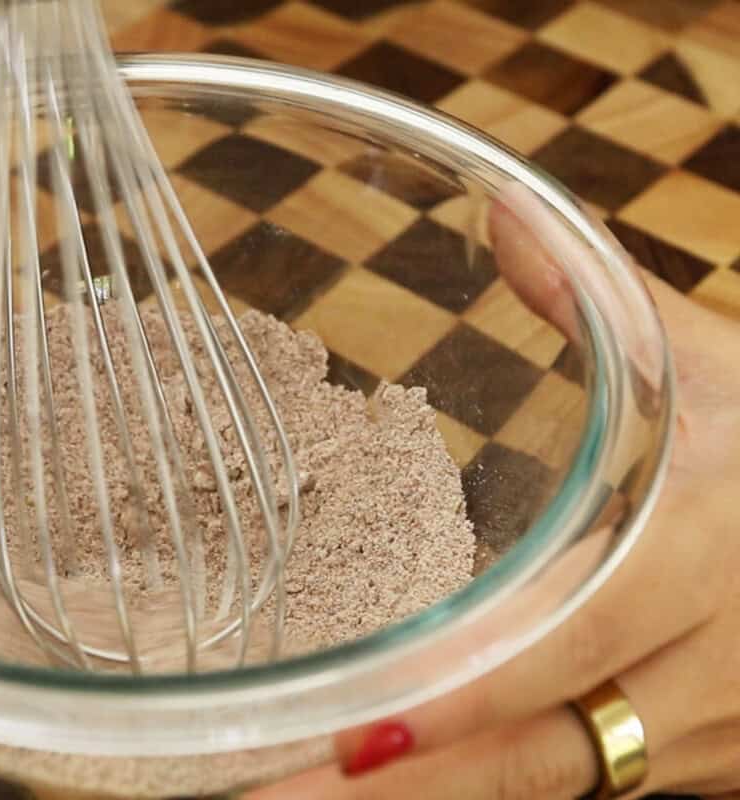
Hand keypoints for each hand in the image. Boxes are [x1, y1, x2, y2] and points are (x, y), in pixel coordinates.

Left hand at [248, 191, 739, 798]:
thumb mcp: (720, 372)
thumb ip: (604, 301)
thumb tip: (502, 208)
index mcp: (697, 561)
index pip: (558, 647)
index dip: (456, 702)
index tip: (349, 740)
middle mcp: (702, 675)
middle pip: (533, 761)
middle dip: (396, 795)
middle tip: (260, 799)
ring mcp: (709, 740)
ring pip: (551, 790)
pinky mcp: (703, 772)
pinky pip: (583, 791)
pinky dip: (487, 792)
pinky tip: (393, 785)